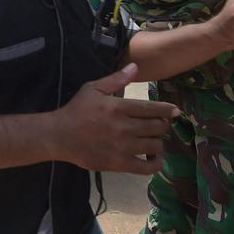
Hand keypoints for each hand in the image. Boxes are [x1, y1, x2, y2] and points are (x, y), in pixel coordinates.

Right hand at [51, 64, 180, 174]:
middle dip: (162, 125)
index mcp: (119, 107)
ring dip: (158, 142)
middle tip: (159, 126)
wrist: (59, 136)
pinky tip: (155, 159)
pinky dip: (155, 164)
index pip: (153, 109)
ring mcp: (123, 147)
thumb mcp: (93, 89)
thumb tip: (135, 67)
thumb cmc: (76, 110)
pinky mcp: (119, 164)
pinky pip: (146, 167)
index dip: (168, 110)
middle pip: (157, 127)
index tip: (175, 112)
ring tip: (153, 141)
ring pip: (155, 145)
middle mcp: (125, 127)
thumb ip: (116, 79)